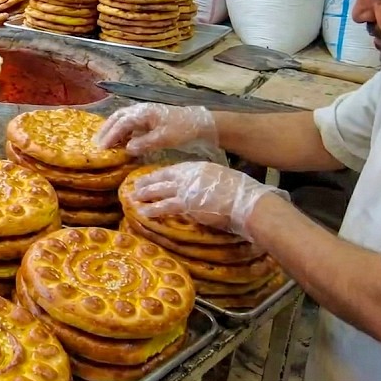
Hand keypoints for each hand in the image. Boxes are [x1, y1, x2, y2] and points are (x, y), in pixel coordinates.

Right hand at [95, 104, 218, 156]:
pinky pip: (129, 121)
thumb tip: (126, 149)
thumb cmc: (183, 130)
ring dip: (112, 128)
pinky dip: (121, 129)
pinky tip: (121, 140)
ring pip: (122, 118)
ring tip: (105, 141)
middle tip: (97, 143)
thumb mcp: (164, 139)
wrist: (200, 123)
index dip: (110, 136)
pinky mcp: (148, 117)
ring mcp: (144, 112)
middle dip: (106, 129)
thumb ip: (144, 143)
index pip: (121, 123)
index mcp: (143, 112)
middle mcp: (141, 109)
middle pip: (117, 117)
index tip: (101, 148)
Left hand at [130, 161, 283, 238]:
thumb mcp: (220, 177)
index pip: (173, 170)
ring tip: (134, 198)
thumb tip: (199, 187)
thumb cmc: (239, 191)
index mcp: (197, 168)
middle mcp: (188, 176)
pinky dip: (153, 209)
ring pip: (159, 190)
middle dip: (147, 181)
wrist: (246, 201)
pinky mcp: (186, 204)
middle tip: (135, 185)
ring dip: (145, 194)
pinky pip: (165, 207)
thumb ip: (205, 180)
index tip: (151, 176)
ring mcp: (186, 189)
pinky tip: (144, 212)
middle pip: (162, 177)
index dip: (160, 174)